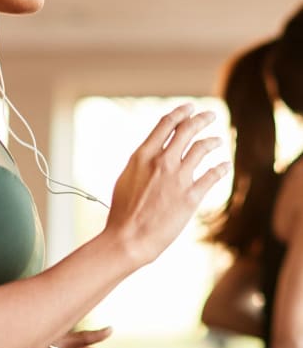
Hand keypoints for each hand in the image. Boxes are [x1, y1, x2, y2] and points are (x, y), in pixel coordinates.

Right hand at [108, 104, 229, 265]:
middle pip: (188, 130)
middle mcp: (162, 161)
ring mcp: (178, 177)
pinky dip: (221, 167)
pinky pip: (212, 175)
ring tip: (218, 141)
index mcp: (143, 155)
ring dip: (213, 141)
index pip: (166, 124)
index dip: (181, 113)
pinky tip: (224, 165)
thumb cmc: (122, 213)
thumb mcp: (126, 179)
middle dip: (201, 119)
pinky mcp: (191, 196)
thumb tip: (152, 155)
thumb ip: (142, 163)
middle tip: (209, 116)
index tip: (189, 108)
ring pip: (202, 148)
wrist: (128, 239)